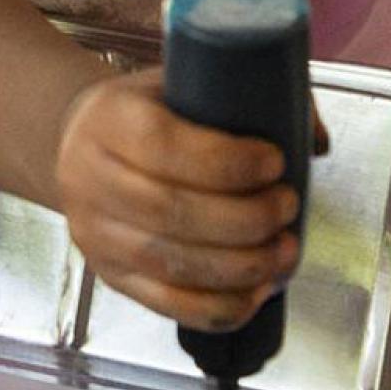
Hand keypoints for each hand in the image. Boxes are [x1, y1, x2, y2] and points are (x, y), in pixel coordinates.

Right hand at [52, 70, 301, 330]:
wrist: (78, 144)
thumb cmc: (143, 113)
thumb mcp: (179, 84)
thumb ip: (245, 95)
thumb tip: (312, 140)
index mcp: (107, 120)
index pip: (162, 146)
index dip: (227, 162)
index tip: (275, 162)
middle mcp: (89, 178)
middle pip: (172, 212)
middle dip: (246, 218)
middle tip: (287, 207)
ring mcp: (97, 235)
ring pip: (174, 265)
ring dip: (244, 266)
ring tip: (284, 250)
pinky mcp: (112, 277)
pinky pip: (172, 305)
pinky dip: (224, 306)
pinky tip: (258, 288)